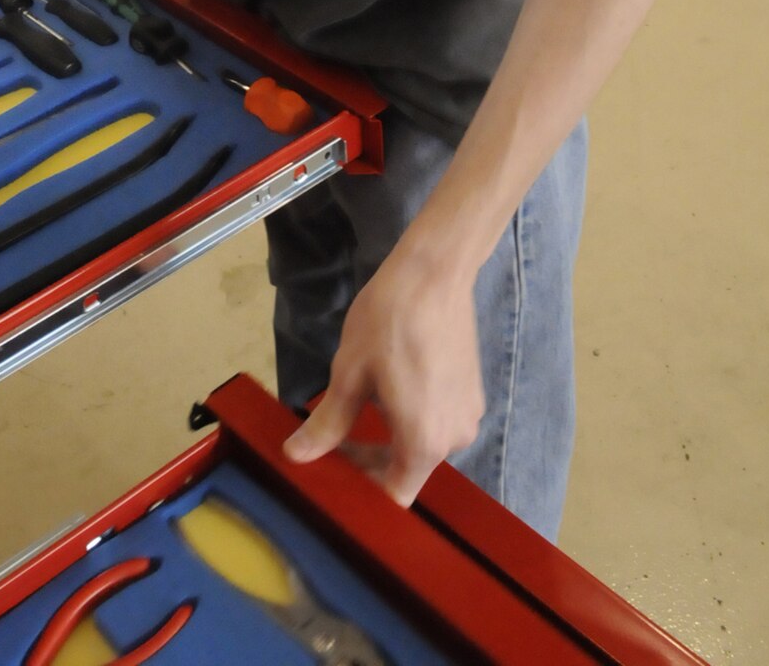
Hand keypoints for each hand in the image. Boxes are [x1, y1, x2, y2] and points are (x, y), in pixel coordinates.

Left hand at [283, 245, 483, 507]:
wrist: (434, 273)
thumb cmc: (388, 321)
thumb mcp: (349, 373)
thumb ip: (328, 423)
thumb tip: (295, 457)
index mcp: (424, 441)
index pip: (394, 494)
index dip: (361, 488)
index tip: (334, 467)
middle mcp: (454, 439)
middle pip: (407, 469)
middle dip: (370, 456)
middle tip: (334, 433)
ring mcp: (468, 415)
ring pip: (422, 443)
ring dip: (391, 433)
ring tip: (360, 399)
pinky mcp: (472, 393)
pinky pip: (438, 420)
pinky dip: (413, 414)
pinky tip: (391, 383)